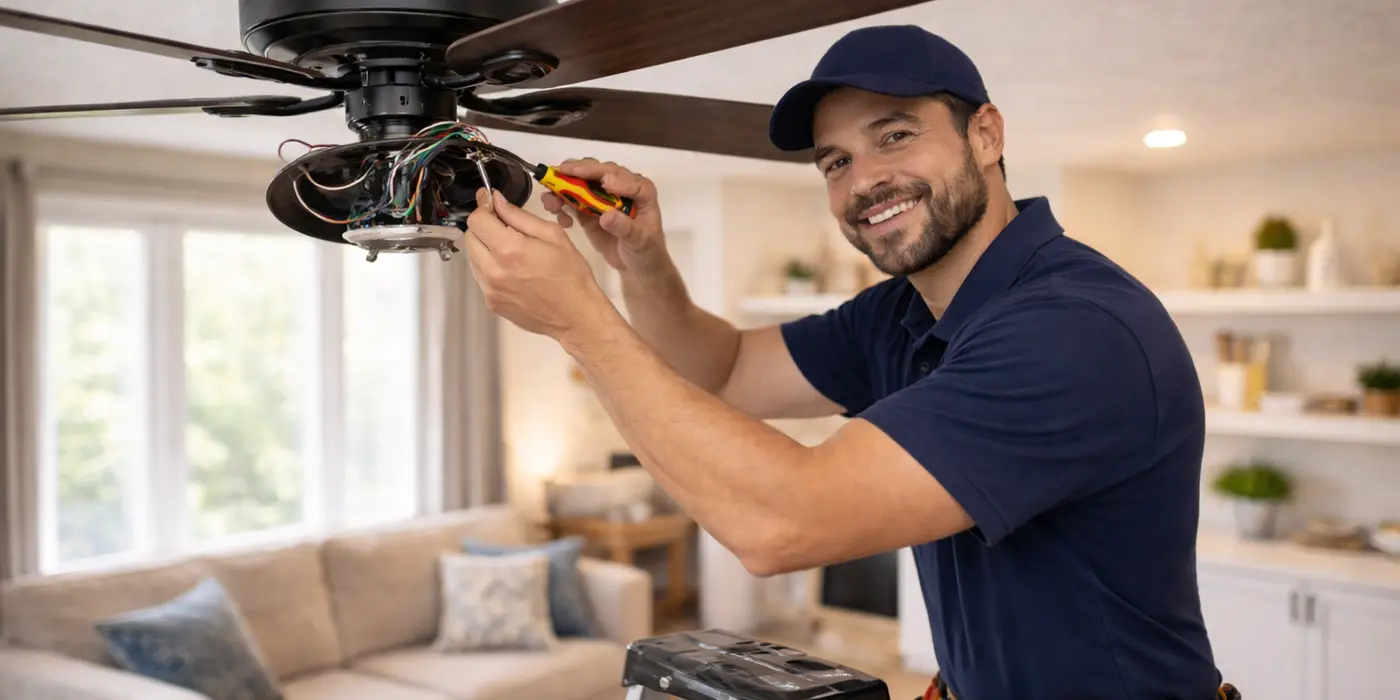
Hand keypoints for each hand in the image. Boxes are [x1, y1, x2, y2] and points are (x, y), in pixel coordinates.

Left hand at [463, 187, 614, 342]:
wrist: (576, 316)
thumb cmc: (571, 276)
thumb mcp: (553, 235)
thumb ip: (519, 216)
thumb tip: (497, 200)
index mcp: (509, 249)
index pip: (476, 220)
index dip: (482, 207)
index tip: (490, 203)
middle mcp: (493, 270)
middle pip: (469, 237)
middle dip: (483, 227)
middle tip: (503, 227)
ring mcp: (490, 289)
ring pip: (472, 257)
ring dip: (484, 248)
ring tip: (510, 251)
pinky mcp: (492, 303)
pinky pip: (480, 277)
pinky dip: (490, 267)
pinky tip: (511, 270)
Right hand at [541, 158, 665, 271]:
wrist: (636, 265)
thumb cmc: (646, 250)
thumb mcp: (639, 241)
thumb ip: (625, 228)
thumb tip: (606, 215)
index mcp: (640, 190)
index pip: (625, 177)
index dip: (611, 176)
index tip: (603, 182)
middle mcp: (620, 186)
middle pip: (598, 172)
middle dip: (578, 172)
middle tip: (560, 173)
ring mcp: (601, 196)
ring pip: (580, 182)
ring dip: (562, 186)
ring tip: (551, 201)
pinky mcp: (587, 207)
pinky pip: (571, 200)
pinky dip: (561, 203)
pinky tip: (559, 216)